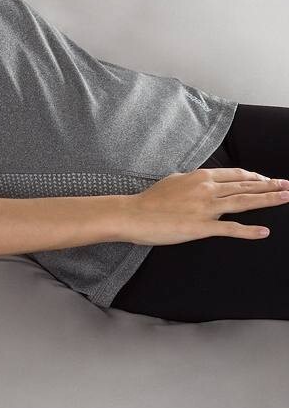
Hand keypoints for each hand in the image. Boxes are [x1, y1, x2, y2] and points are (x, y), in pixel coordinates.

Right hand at [120, 168, 288, 245]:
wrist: (133, 214)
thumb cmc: (150, 199)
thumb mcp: (172, 180)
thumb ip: (192, 181)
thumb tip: (201, 180)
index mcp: (200, 177)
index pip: (236, 174)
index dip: (255, 177)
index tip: (268, 179)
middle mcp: (207, 189)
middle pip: (245, 186)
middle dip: (270, 186)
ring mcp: (205, 208)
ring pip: (244, 202)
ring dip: (268, 200)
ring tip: (286, 198)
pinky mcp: (201, 227)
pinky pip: (230, 229)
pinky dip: (249, 231)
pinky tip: (264, 232)